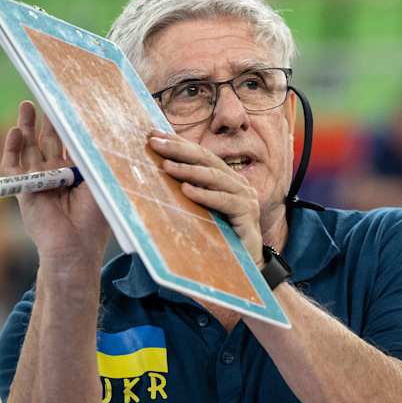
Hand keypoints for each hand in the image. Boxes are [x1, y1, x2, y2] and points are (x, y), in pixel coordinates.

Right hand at [1, 101, 109, 268]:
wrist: (75, 247)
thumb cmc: (94, 219)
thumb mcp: (99, 181)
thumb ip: (94, 157)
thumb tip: (99, 127)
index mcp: (77, 172)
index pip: (71, 141)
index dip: (68, 123)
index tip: (68, 101)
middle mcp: (57, 174)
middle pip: (49, 140)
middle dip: (46, 119)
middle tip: (43, 94)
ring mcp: (39, 181)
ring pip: (29, 148)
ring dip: (27, 127)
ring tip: (26, 105)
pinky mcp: (23, 190)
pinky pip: (14, 166)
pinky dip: (13, 148)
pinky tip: (15, 132)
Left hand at [147, 132, 263, 262]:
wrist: (245, 267)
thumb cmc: (220, 239)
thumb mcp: (200, 212)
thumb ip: (188, 192)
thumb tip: (158, 174)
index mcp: (226, 179)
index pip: (200, 155)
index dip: (178, 142)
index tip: (153, 134)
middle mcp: (238, 184)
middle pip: (207, 159)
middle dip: (179, 149)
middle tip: (155, 143)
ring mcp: (246, 198)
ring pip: (215, 177)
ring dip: (188, 170)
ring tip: (166, 166)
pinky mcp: (248, 214)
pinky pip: (225, 201)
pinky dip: (205, 195)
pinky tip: (186, 190)